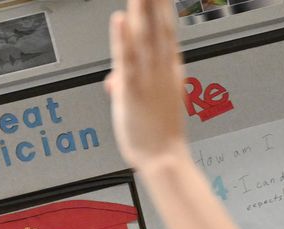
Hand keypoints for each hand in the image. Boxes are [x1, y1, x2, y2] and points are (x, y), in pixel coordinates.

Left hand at [106, 0, 187, 172]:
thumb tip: (115, 77)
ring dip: (140, 9)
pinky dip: (123, 39)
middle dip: (155, 1)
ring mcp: (147, 78)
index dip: (162, 6)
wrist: (165, 159)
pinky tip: (119, 20)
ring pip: (144, 36)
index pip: (165, 29)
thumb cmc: (158, 134)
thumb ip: (129, 83)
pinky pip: (127, 60)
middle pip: (157, 25)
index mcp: (168, 68)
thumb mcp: (146, 102)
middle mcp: (161, 68)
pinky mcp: (132, 91)